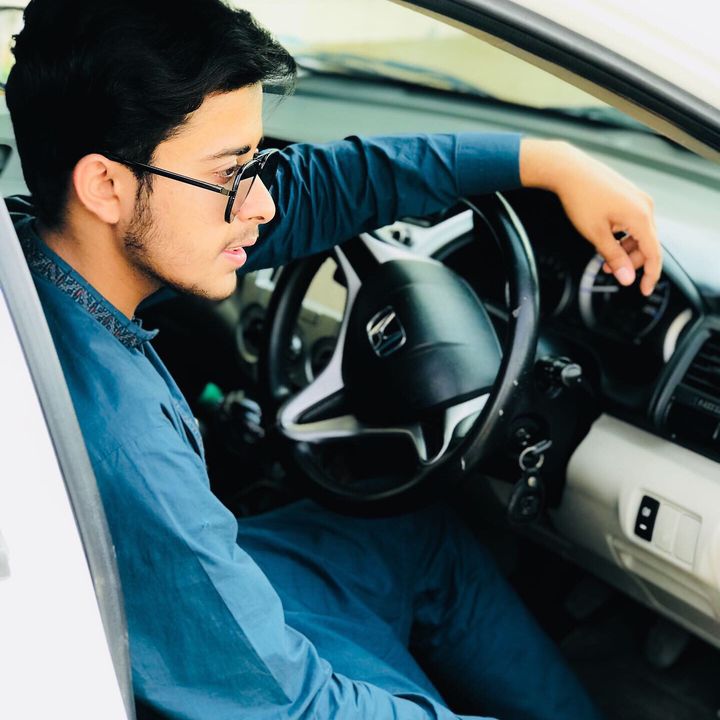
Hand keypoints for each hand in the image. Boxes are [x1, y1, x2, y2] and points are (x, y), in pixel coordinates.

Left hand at [520, 139, 660, 295]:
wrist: (569, 170)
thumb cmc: (581, 198)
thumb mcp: (596, 234)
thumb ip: (614, 257)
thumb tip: (627, 277)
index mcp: (641, 217)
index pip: (654, 253)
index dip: (650, 275)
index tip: (643, 290)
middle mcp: (645, 206)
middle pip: (648, 245)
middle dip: (631, 262)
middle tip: (609, 270)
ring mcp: (638, 199)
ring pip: (640, 234)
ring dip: (625, 249)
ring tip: (604, 257)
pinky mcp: (630, 196)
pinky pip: (633, 222)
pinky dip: (623, 236)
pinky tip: (607, 239)